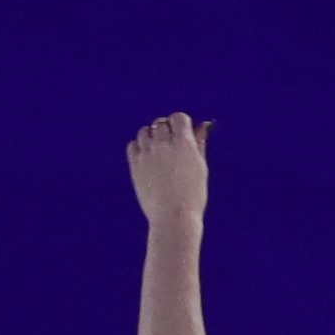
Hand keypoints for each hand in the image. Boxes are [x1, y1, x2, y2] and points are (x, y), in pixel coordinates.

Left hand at [128, 111, 210, 226]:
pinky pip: (133, 145)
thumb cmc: (192, 196)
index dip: (181, 125)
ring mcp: (147, 153)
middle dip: (166, 131)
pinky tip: (147, 160)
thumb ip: (199, 144)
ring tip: (158, 154)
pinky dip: (139, 148)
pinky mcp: (135, 164)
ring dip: (151, 137)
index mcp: (183, 142)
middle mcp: (164, 143)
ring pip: (145, 131)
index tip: (182, 135)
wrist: (173, 217)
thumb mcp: (200, 168)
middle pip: (161, 123)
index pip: (178, 117)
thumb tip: (202, 127)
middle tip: (171, 147)